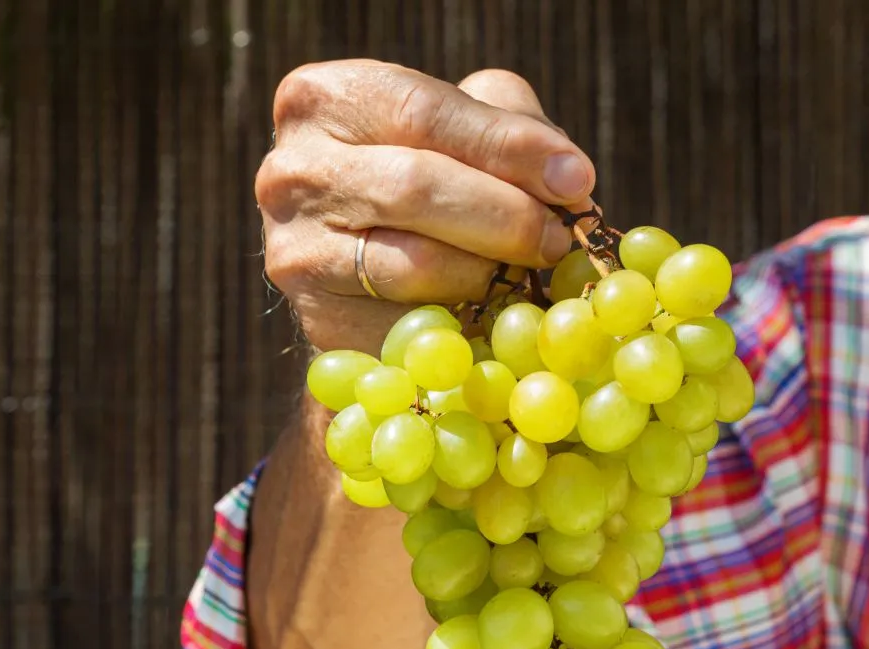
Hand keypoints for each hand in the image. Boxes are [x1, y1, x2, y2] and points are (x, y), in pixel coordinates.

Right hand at [255, 61, 595, 350]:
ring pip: (415, 265)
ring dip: (491, 274)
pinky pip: (411, 328)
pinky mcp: (320, 321)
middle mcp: (292, 172)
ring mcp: (296, 251)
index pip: (423, 112)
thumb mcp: (463, 125)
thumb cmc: (427, 173)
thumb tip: (569, 179)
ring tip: (529, 274)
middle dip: (508, 217)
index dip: (507, 147)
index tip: (575, 180)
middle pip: (416, 187)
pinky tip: (492, 314)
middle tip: (559, 240)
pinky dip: (466, 324)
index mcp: (325, 100)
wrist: (363, 261)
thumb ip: (511, 129)